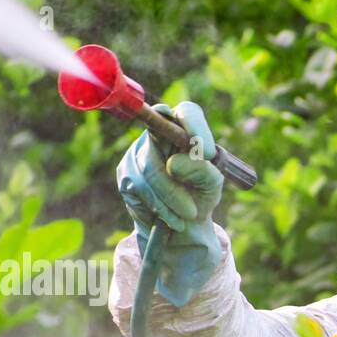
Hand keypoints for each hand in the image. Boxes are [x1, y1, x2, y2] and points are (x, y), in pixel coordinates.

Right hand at [116, 102, 224, 305]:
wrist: (183, 224)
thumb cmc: (200, 195)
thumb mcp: (211, 185)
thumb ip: (202, 171)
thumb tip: (173, 163)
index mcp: (185, 128)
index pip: (187, 112)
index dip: (194, 125)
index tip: (207, 153)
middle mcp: (158, 133)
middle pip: (159, 141)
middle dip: (176, 183)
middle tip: (193, 211)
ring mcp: (138, 152)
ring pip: (148, 170)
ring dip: (170, 200)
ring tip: (187, 217)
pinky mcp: (126, 175)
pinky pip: (139, 187)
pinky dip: (159, 207)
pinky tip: (172, 219)